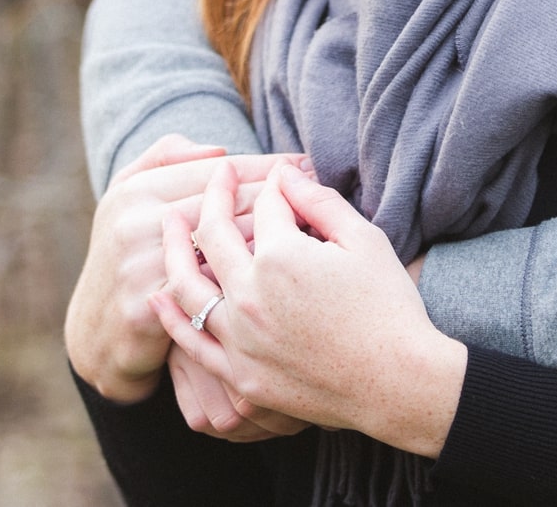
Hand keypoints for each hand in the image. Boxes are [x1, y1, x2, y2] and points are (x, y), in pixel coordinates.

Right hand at [63, 136, 293, 403]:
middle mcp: (135, 223)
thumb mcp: (129, 195)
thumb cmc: (126, 253)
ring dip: (270, 232)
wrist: (96, 333)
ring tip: (313, 222)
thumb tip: (219, 151)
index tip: (302, 161)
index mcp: (135, 189)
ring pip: (221, 244)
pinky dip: (250, 276)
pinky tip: (285, 270)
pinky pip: (211, 288)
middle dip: (275, 193)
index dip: (262, 165)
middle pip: (222, 203)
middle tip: (319, 186)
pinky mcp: (148, 310)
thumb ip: (166, 157)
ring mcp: (140, 267)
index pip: (213, 170)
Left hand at [152, 159, 467, 457]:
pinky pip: (192, 344)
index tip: (278, 175)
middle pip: (213, 235)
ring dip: (174, 249)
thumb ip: (317, 200)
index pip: (262, 204)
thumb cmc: (386, 306)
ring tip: (170, 224)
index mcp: (281, 256)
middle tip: (216, 179)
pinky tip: (161, 296)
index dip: (271, 183)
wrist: (396, 383)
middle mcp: (250, 296)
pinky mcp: (242, 377)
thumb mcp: (361, 238)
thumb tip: (285, 173)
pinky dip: (172, 317)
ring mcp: (241, 341)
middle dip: (214, 198)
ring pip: (187, 287)